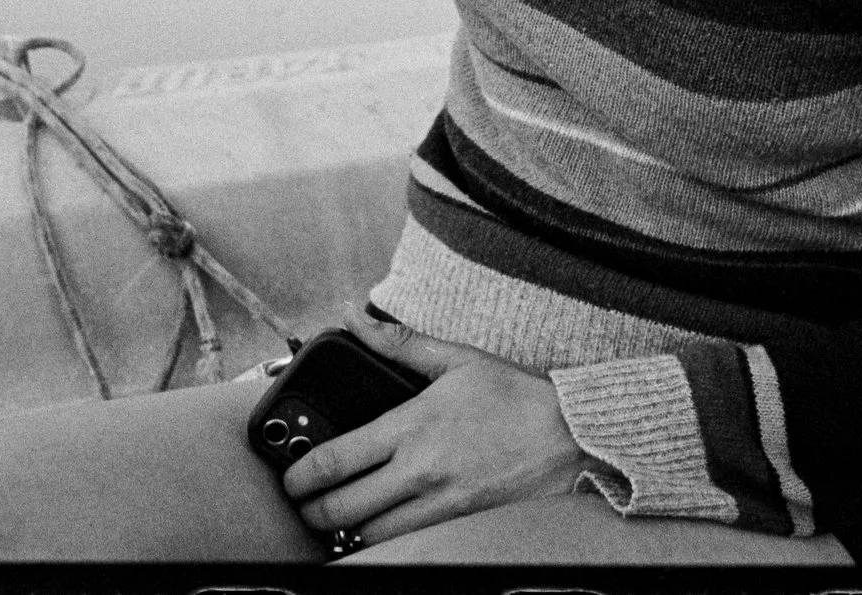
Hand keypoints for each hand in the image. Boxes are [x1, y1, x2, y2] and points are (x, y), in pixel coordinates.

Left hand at [282, 311, 588, 548]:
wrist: (572, 438)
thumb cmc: (515, 397)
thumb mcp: (457, 359)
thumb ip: (399, 343)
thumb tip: (354, 317)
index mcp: (412, 426)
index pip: (337, 460)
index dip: (300, 474)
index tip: (289, 476)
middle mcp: (420, 470)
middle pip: (343, 508)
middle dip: (312, 510)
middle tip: (302, 504)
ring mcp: (439, 504)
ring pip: (370, 534)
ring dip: (344, 530)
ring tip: (334, 517)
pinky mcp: (458, 525)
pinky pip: (404, 544)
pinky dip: (382, 540)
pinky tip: (377, 528)